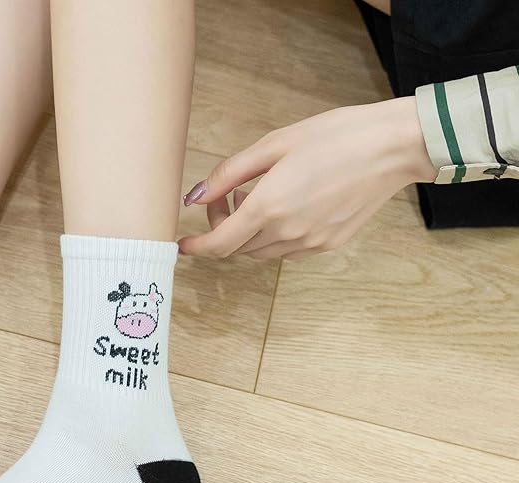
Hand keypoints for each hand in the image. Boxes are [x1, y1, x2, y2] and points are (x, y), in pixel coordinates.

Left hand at [178, 97, 437, 259]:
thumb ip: (229, 174)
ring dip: (248, 233)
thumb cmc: (335, 136)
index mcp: (269, 207)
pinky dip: (274, 236)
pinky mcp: (329, 244)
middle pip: (237, 248)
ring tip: (258, 196)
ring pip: (261, 251)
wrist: (394, 147)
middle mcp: (287, 232)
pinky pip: (287, 250)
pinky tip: (286, 207)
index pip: (218, 245)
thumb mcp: (274, 144)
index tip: (183, 244)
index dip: (196, 248)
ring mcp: (310, 242)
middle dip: (223, 228)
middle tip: (229, 195)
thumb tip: (195, 198)